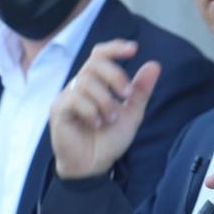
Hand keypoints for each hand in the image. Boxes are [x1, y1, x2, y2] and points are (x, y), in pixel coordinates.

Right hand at [50, 40, 160, 178]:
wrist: (94, 165)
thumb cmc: (109, 139)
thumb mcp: (132, 113)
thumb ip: (141, 90)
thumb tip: (154, 64)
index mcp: (96, 83)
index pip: (100, 55)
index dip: (114, 47)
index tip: (133, 49)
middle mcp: (79, 85)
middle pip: (94, 63)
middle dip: (115, 75)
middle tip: (127, 94)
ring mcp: (66, 97)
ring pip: (86, 81)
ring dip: (105, 100)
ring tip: (110, 119)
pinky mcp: (58, 110)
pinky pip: (74, 99)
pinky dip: (91, 110)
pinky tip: (96, 123)